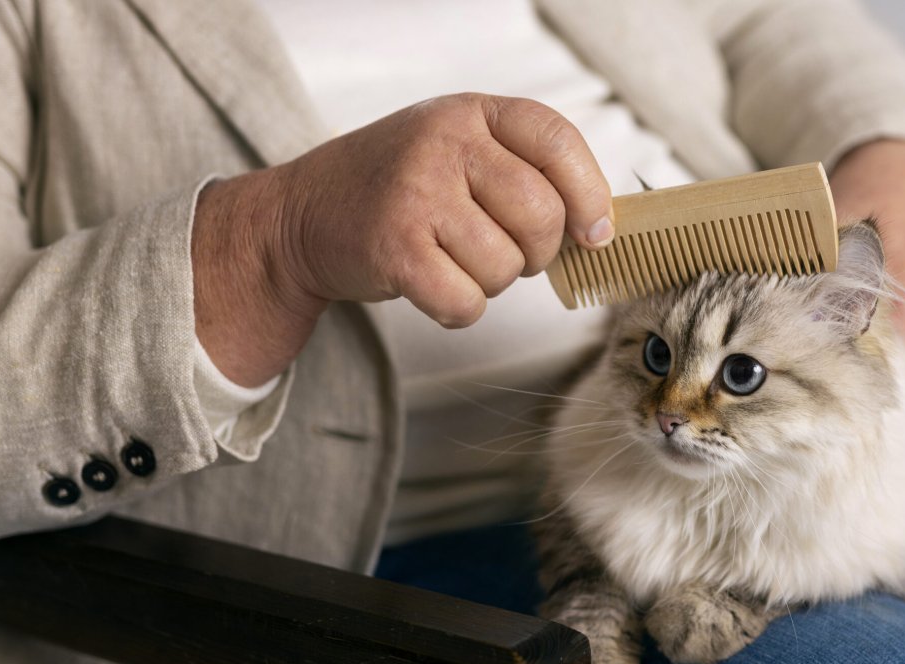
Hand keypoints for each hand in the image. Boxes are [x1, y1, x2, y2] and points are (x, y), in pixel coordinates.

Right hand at [193, 93, 612, 385]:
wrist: (304, 215)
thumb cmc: (402, 190)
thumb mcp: (461, 152)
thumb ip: (526, 173)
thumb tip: (601, 230)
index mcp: (471, 113)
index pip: (557, 143)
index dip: (589, 193)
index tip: (595, 232)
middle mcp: (443, 143)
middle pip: (542, 215)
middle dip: (537, 252)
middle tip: (504, 250)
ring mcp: (416, 194)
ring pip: (506, 267)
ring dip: (491, 282)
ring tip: (453, 260)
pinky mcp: (394, 249)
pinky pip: (467, 301)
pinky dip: (458, 309)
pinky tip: (431, 283)